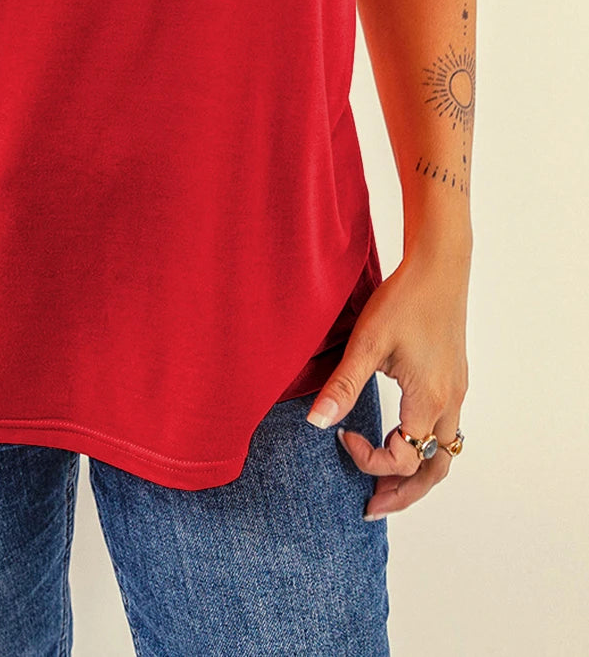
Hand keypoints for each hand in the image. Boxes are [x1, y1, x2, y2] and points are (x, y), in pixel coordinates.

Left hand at [304, 248, 469, 519]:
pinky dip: (428, 450)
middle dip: (402, 494)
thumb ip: (343, 386)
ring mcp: (456, 392)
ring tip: (388, 486)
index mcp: (427, 401)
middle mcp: (449, 404)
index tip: (340, 435)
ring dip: (418, 475)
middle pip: (433, 470)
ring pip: (446, 454)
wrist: (440, 267)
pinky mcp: (455, 379)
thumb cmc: (404, 300)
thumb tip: (317, 424)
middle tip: (370, 507)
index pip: (401, 459)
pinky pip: (448, 431)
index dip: (367, 459)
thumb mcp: (368, 343)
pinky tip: (406, 440)